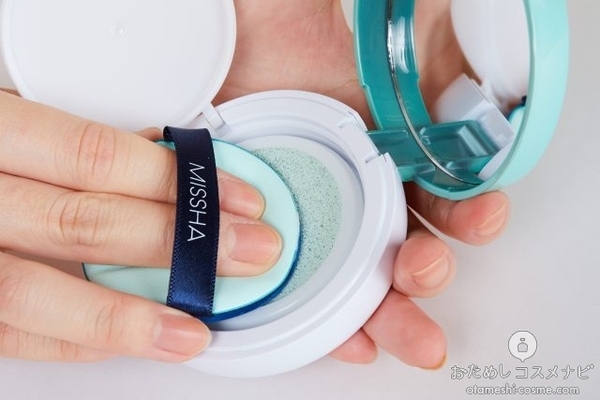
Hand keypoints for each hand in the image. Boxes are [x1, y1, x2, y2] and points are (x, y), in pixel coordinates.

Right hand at [0, 91, 281, 361]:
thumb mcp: (7, 122)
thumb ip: (71, 141)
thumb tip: (160, 157)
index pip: (94, 158)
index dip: (175, 184)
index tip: (239, 201)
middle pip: (85, 225)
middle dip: (180, 245)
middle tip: (249, 254)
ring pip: (40, 296)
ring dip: (130, 318)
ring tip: (195, 331)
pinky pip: (12, 335)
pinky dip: (76, 343)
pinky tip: (126, 342)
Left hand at [220, 0, 509, 368]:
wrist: (219, 34)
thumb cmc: (290, 27)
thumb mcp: (381, 29)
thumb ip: (438, 48)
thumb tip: (486, 76)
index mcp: (392, 146)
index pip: (443, 193)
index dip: (467, 213)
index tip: (479, 217)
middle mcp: (358, 186)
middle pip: (405, 246)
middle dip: (425, 272)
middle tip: (422, 273)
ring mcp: (314, 210)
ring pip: (361, 278)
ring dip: (387, 312)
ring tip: (400, 332)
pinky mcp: (268, 227)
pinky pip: (302, 284)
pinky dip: (328, 321)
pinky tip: (348, 341)